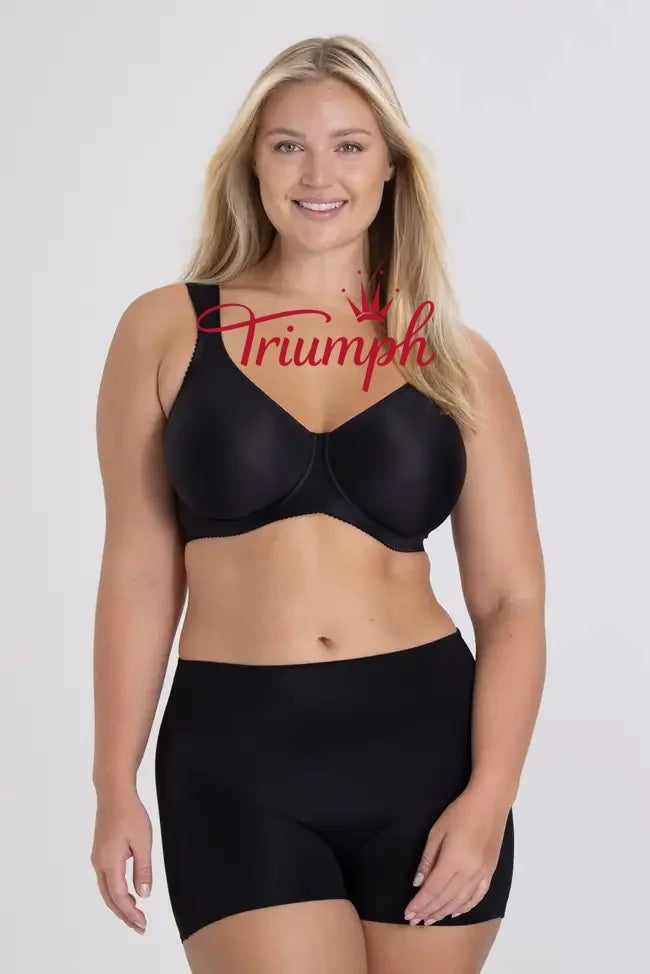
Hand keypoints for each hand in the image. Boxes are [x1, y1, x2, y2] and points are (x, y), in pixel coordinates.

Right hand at [90, 787, 152, 934]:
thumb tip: (143, 895)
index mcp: (109, 862)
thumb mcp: (142, 841)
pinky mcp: (100, 852)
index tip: (142, 923)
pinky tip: (126, 894)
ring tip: (134, 915)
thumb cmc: (130, 814)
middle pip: (109, 897)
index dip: (130, 913)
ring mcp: (97, 857)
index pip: (119, 896)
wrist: (113, 793)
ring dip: (119, 904)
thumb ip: (143, 869)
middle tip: (139, 927)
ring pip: (106, 889)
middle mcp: (99, 863)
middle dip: (124, 914)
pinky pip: (105, 879)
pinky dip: (115, 892)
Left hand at [403, 785, 510, 924]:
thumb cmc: (459, 813)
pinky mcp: (490, 873)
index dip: (419, 904)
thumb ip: (428, 859)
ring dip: (443, 912)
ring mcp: (482, 875)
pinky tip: (454, 912)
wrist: (489, 803)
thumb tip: (418, 883)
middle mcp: (469, 873)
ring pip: (460, 902)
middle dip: (428, 911)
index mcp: (453, 861)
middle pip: (445, 899)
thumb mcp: (437, 831)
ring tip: (429, 920)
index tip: (408, 913)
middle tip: (414, 921)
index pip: (432, 890)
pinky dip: (464, 908)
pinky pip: (477, 897)